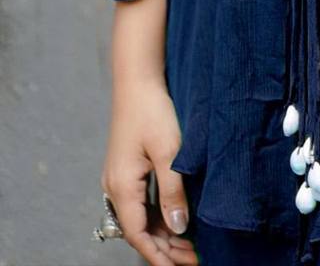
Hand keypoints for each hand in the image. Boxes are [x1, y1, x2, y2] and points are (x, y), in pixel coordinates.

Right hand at [101, 75, 198, 265]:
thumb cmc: (152, 111)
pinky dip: (157, 216)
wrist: (137, 81)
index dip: (159, 256)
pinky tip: (176, 219)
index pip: (138, 235)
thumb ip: (173, 192)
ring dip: (163, 233)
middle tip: (195, 258)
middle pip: (139, 230)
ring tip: (190, 246)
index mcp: (122, 187)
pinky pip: (140, 203)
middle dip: (165, 248)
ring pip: (140, 218)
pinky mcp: (126, 169)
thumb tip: (179, 228)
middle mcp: (115, 187)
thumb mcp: (168, 152)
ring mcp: (119, 178)